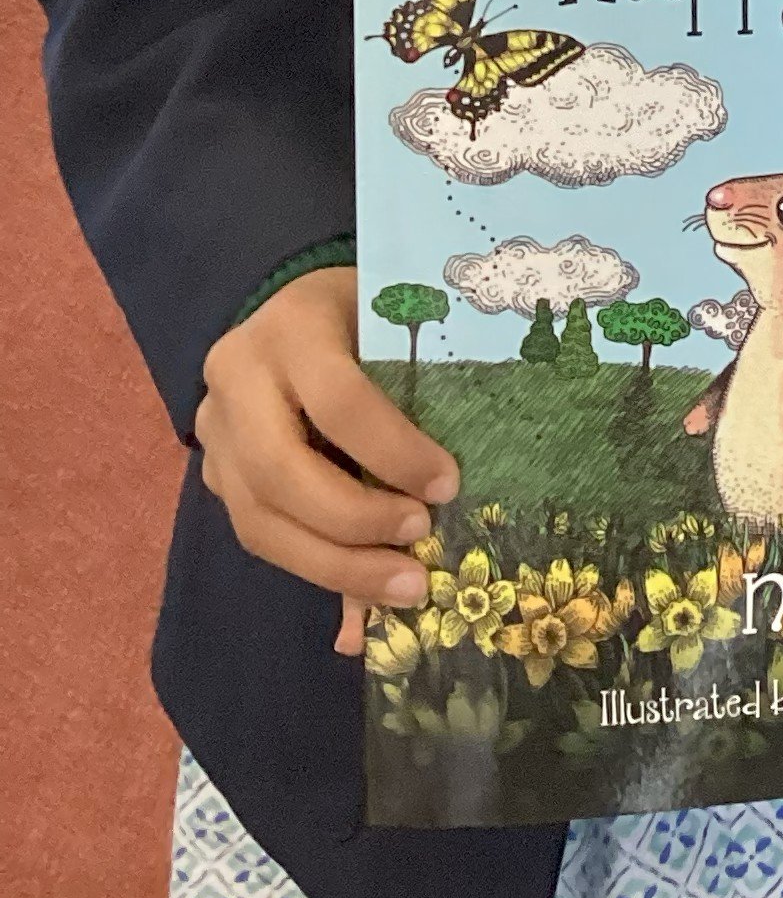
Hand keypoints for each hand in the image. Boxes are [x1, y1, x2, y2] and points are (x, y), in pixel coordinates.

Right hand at [195, 266, 459, 656]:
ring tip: (403, 585)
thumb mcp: (391, 326)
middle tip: (421, 540)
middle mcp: (237, 380)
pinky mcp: (213, 475)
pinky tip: (364, 587)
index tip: (447, 486)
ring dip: (337, 566)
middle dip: (356, 521)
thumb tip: (453, 485)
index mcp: (291, 327)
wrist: (290, 309)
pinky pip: (257, 536)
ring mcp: (215, 432)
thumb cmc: (364, 314)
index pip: (338, 401)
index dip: (393, 451)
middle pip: (283, 473)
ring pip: (260, 520)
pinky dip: (315, 568)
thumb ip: (412, 387)